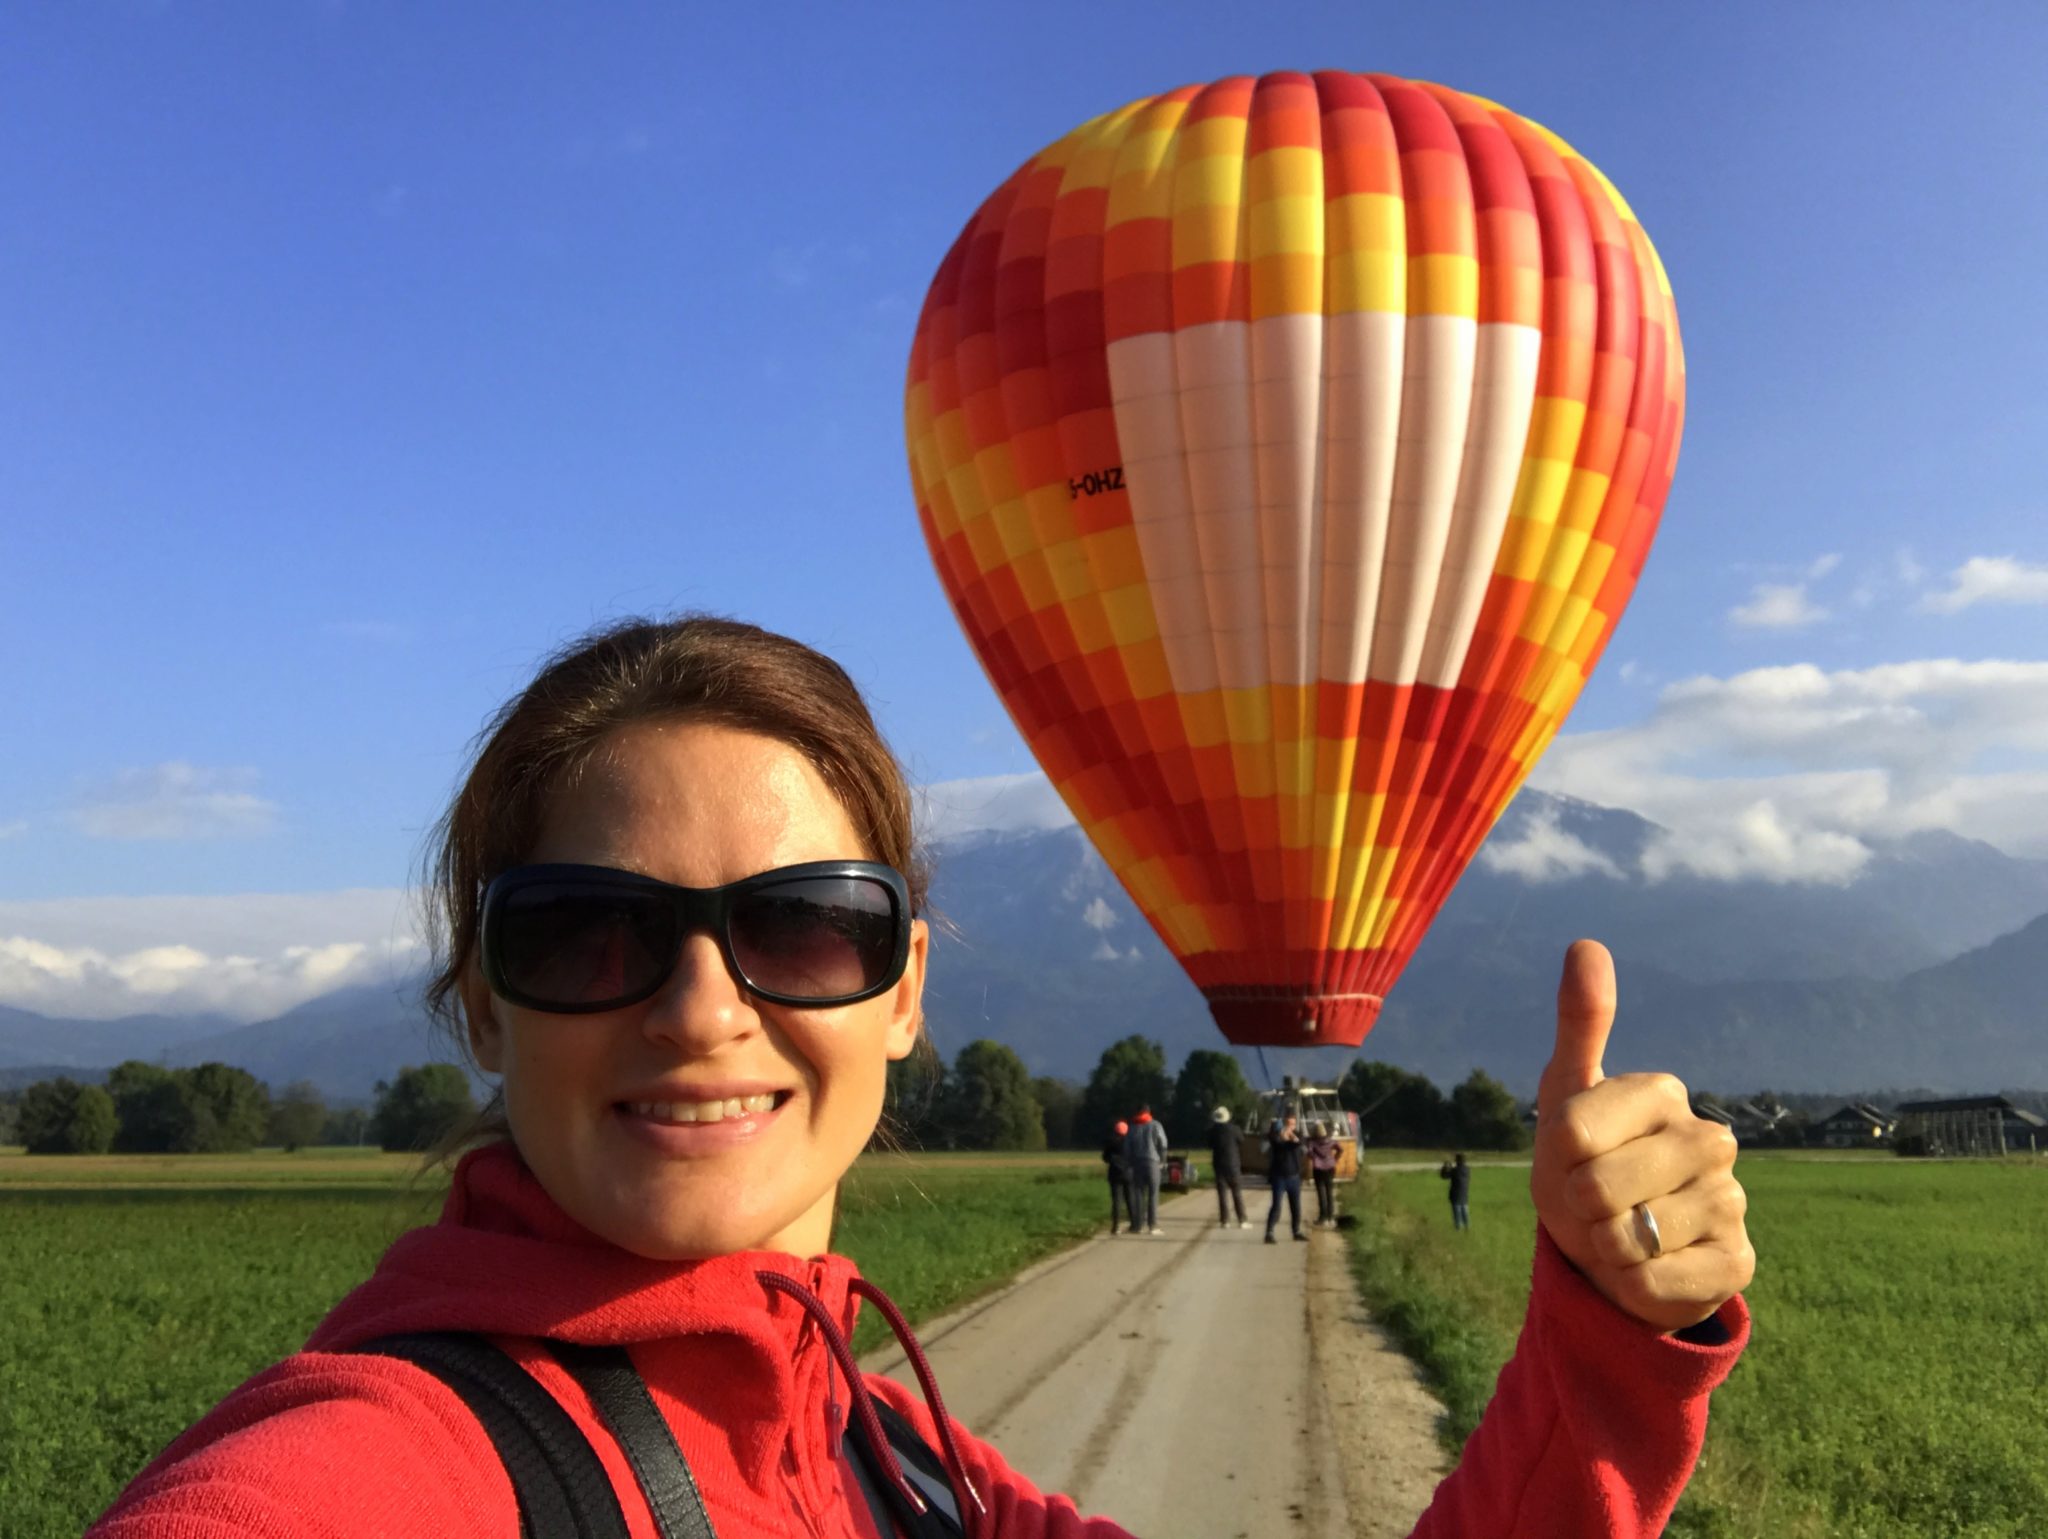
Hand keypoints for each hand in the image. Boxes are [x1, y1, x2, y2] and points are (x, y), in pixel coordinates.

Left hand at [1530, 941, 1754, 1331]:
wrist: (1611, 1251)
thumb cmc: (1580, 1165)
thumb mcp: (1564, 1094)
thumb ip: (1579, 1021)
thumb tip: (1586, 942)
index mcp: (1661, 1091)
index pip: (1569, 1131)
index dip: (1551, 1160)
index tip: (1568, 1160)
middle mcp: (1710, 1139)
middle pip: (1596, 1187)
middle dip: (1575, 1210)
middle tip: (1592, 1207)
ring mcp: (1732, 1200)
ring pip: (1629, 1238)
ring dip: (1604, 1250)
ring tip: (1620, 1236)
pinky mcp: (1740, 1262)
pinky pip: (1658, 1282)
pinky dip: (1633, 1286)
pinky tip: (1647, 1270)